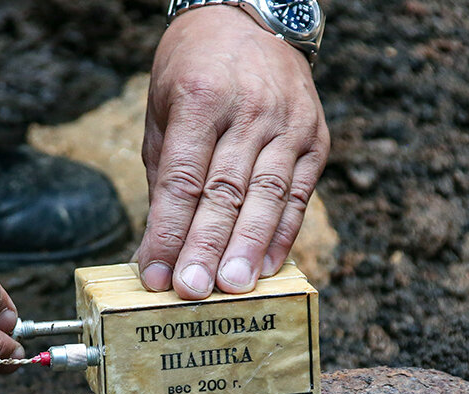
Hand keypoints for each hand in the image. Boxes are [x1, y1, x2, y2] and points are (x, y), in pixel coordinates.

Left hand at [138, 5, 328, 298]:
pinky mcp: (315, 137)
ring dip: (247, 247)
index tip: (155, 273)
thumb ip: (163, 176)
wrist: (250, 20)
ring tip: (232, 288)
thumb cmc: (195, 70)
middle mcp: (249, 110)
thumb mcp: (164, 110)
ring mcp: (288, 123)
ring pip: (266, 196)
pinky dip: (282, 234)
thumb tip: (153, 249)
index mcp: (200, 98)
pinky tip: (266, 267)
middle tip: (193, 291)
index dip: (168, 231)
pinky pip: (299, 194)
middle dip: (207, 247)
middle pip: (225, 192)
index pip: (183, 178)